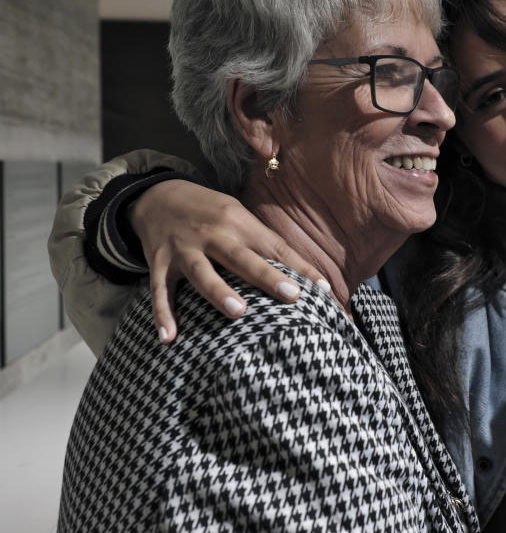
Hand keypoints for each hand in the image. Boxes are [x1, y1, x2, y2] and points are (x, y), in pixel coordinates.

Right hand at [128, 179, 322, 341]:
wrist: (155, 195)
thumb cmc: (209, 211)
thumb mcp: (237, 215)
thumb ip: (261, 242)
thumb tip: (298, 273)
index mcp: (238, 222)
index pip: (276, 247)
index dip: (300, 268)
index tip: (324, 289)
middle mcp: (213, 234)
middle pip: (242, 258)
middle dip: (267, 276)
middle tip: (292, 296)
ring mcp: (183, 248)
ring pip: (201, 272)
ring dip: (219, 292)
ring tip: (238, 312)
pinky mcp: (158, 262)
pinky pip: (159, 290)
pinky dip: (162, 313)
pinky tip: (168, 337)